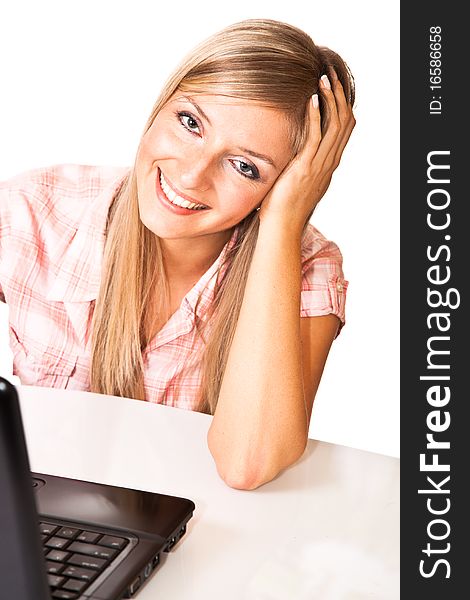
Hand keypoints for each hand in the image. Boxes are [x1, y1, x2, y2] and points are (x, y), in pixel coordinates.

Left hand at [258, 67, 355, 231]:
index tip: (334, 86)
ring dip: (330, 100)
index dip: (342, 105)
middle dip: (339, 96)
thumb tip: (293, 151)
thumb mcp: (298, 179)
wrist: (282, 226)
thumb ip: (302, 163)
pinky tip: (312, 100)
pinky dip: (316, 116)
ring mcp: (319, 165)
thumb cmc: (284, 206)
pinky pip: (315, 137)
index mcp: (328, 164)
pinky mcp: (305, 168)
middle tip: (331, 74)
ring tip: (324, 79)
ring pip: (334, 126)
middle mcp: (329, 162)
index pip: (344, 129)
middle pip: (344, 122)